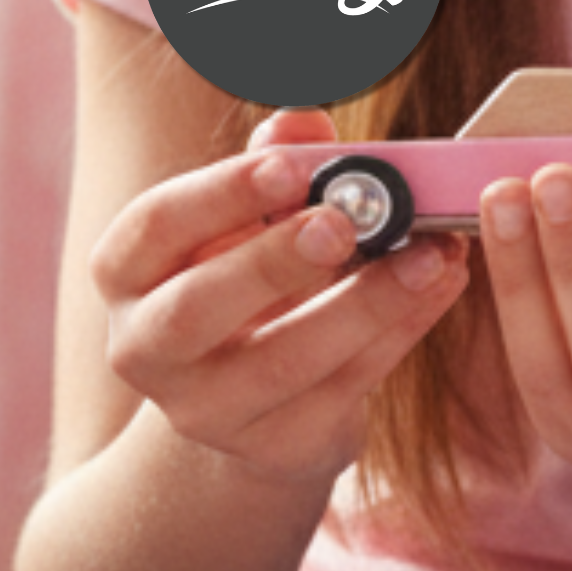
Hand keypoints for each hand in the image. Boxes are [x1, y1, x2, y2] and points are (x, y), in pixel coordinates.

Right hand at [88, 107, 467, 485]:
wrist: (255, 401)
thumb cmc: (249, 279)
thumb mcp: (249, 219)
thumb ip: (273, 164)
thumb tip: (304, 121)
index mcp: (127, 276)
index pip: (153, 228)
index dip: (219, 195)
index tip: (289, 166)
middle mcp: (145, 351)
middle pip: (194, 311)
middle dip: (272, 262)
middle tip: (344, 223)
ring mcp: (207, 412)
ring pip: (281, 363)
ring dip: (365, 303)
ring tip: (430, 253)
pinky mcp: (277, 449)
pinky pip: (345, 390)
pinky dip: (401, 331)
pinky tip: (443, 283)